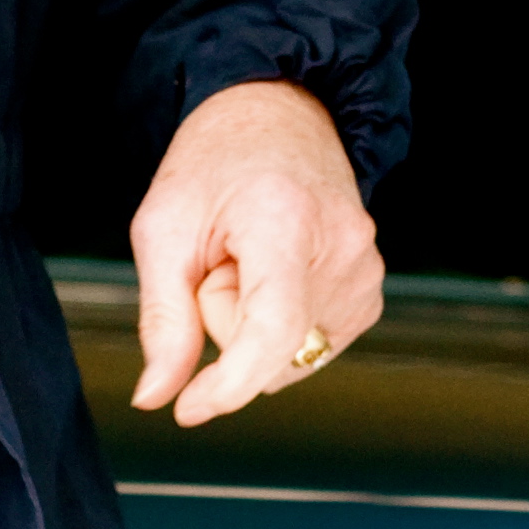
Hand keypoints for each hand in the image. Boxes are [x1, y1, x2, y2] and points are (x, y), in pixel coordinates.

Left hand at [129, 80, 382, 428]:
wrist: (278, 119)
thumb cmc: (215, 165)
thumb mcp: (163, 229)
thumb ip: (163, 319)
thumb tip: (156, 397)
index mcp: (287, 220)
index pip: (272, 330)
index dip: (230, 383)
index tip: (189, 408)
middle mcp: (343, 247)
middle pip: (270, 351)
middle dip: (225, 325)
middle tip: (220, 259)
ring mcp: (367, 271)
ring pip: (289, 359)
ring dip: (253, 328)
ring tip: (251, 261)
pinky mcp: (371, 293)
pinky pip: (309, 349)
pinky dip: (280, 327)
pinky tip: (275, 275)